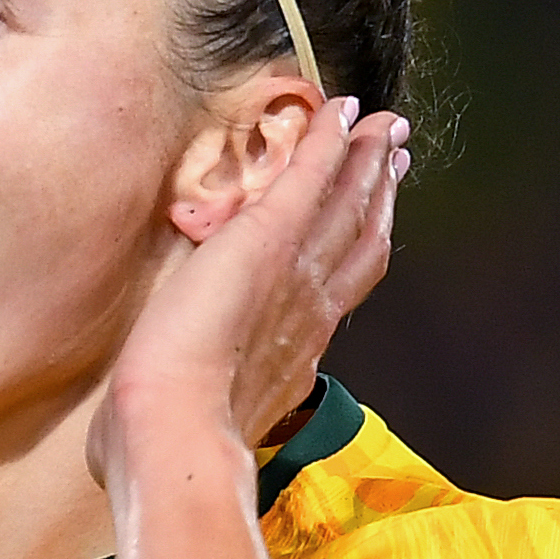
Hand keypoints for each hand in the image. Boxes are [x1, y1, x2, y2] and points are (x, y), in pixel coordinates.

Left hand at [95, 96, 408, 477]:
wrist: (175, 433)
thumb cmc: (172, 446)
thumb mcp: (200, 427)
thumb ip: (197, 418)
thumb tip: (162, 442)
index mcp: (293, 354)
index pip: (337, 293)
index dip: (357, 256)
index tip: (372, 228)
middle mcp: (311, 311)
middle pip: (360, 240)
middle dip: (379, 196)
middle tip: (396, 157)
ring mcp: (297, 272)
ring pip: (347, 205)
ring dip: (366, 162)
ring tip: (383, 128)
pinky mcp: (269, 240)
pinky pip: (310, 179)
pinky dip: (329, 143)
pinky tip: (340, 112)